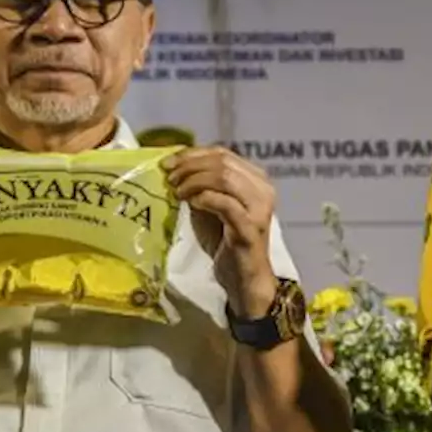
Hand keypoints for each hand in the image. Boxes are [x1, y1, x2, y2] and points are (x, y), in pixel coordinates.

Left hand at [164, 146, 277, 314]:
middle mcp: (263, 189)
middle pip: (223, 162)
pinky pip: (225, 203)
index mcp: (256, 179)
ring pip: (225, 178)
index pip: (223, 153)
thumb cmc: (226, 242)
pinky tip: (191, 203)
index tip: (168, 162)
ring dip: (195, 181)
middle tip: (170, 178)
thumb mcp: (211, 207)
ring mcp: (259, 208)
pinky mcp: (250, 227)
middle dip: (190, 166)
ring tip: (178, 192)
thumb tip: (176, 167)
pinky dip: (205, 198)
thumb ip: (201, 185)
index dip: (192, 154)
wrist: (244, 278)